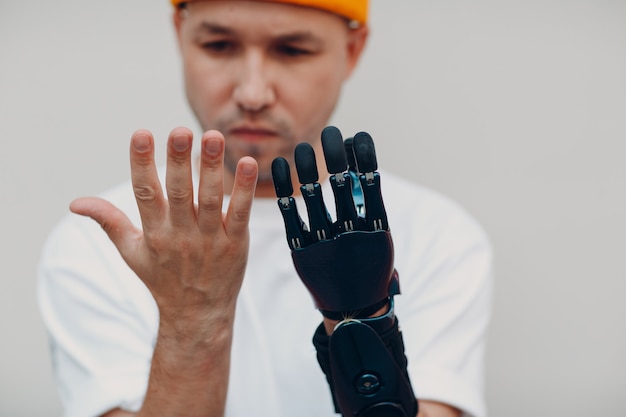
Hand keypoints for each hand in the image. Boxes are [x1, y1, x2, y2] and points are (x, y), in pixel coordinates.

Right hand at [71, 127, 257, 415]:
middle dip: (178, 161)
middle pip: (178, 192)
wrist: (197, 314)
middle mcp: (180, 235)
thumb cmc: (163, 279)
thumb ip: (108, 222)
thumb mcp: (131, 253)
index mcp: (153, 233)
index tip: (140, 133)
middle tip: (180, 130)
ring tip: (213, 137)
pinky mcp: (235, 243)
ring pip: (210, 199)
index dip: (141, 163)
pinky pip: (239, 213)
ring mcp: (209, 239)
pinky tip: (246, 164)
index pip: (145, 193)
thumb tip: (75, 203)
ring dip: (212, 168)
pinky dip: (243, 190)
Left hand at [271, 126, 398, 317]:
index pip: (369, 184)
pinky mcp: (302, 251)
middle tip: (329, 133)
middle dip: (334, 157)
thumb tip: (359, 171)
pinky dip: (285, 191)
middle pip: (340, 186)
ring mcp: (325, 243)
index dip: (363, 158)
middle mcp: (350, 234)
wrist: (353, 308)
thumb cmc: (369, 268)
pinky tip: (281, 169)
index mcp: (375, 229)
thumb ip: (370, 207)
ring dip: (307, 170)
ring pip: (314, 198)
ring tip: (302, 148)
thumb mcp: (379, 239)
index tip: (356, 136)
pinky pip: (291, 216)